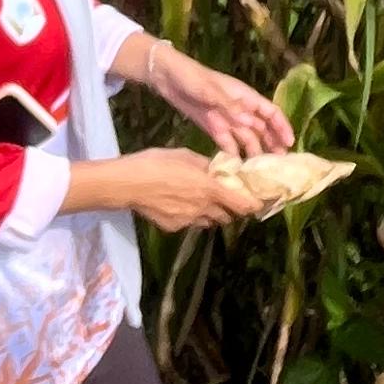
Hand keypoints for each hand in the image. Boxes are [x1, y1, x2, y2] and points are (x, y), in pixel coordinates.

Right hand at [86, 147, 253, 233]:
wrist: (126, 184)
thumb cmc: (156, 163)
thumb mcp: (185, 155)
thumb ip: (206, 165)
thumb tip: (219, 169)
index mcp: (210, 189)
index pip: (244, 206)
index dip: (254, 205)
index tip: (256, 201)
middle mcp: (204, 209)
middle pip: (228, 216)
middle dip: (229, 208)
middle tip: (223, 196)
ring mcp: (189, 221)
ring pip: (209, 221)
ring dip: (211, 213)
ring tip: (198, 199)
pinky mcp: (174, 228)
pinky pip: (190, 223)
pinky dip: (189, 216)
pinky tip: (175, 204)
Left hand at [120, 35, 291, 158]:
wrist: (165, 76)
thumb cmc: (191, 76)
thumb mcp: (209, 89)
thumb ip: (229, 106)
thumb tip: (250, 123)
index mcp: (244, 96)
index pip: (270, 112)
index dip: (282, 127)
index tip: (290, 144)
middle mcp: (239, 110)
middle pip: (262, 129)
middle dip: (272, 145)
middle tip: (279, 166)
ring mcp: (226, 120)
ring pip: (247, 138)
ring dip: (255, 153)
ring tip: (261, 172)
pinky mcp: (212, 128)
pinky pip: (227, 143)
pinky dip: (233, 154)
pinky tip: (237, 168)